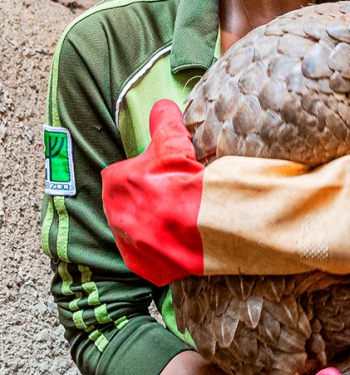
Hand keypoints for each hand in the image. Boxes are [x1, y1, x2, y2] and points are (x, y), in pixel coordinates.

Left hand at [102, 99, 204, 285]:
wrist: (208, 224)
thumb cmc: (188, 182)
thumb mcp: (174, 144)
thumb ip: (164, 122)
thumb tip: (162, 106)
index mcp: (116, 183)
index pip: (125, 176)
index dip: (147, 177)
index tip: (164, 180)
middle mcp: (115, 216)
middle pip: (130, 206)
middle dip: (147, 204)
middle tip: (174, 202)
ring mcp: (130, 245)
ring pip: (138, 233)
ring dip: (153, 228)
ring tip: (180, 223)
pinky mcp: (146, 268)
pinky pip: (150, 259)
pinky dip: (163, 253)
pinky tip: (181, 244)